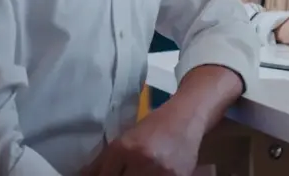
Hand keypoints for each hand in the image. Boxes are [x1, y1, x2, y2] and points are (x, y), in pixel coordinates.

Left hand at [80, 104, 200, 175]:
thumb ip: (100, 163)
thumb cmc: (153, 127)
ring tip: (140, 172)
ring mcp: (161, 172)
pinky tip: (153, 173)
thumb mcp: (124, 140)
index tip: (109, 174)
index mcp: (123, 148)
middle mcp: (141, 160)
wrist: (187, 117)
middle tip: (125, 173)